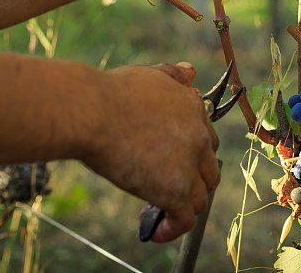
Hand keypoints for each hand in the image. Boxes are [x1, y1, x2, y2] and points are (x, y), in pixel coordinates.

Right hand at [81, 62, 220, 241]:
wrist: (92, 111)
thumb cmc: (110, 93)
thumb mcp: (148, 76)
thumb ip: (172, 75)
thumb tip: (191, 71)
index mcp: (193, 108)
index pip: (204, 138)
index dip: (189, 154)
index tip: (166, 161)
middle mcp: (198, 135)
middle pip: (208, 168)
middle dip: (191, 180)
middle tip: (162, 185)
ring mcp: (189, 164)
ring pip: (201, 197)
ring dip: (183, 206)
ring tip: (156, 211)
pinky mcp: (175, 190)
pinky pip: (185, 220)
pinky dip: (172, 229)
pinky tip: (153, 230)